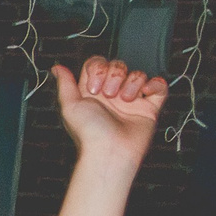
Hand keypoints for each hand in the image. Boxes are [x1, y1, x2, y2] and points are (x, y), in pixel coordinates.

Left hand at [53, 56, 167, 166]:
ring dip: (131, 84)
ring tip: (125, 101)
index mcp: (92, 93)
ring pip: (138, 74)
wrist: (110, 151)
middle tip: (109, 96)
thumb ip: (65, 84)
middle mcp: (111, 94)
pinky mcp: (149, 107)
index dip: (98, 69)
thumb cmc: (89, 133)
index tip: (94, 87)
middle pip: (118, 66)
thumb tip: (57, 68)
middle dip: (114, 76)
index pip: (98, 65)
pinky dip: (155, 85)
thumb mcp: (70, 106)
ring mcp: (131, 100)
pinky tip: (144, 94)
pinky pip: (159, 86)